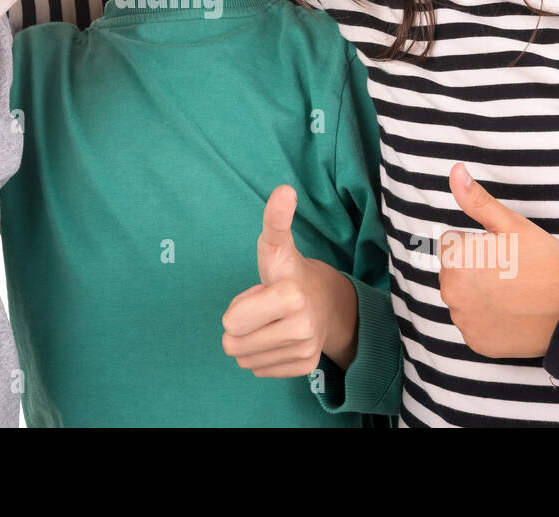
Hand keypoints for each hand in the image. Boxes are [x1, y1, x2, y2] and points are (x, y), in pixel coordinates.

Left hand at [221, 185, 357, 375]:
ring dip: (250, 341)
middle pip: (234, 345)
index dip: (237, 307)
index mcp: (291, 296)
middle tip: (262, 308)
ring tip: (271, 321)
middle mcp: (302, 328)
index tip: (260, 293)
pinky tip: (278, 336)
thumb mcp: (276, 244)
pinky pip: (259, 370)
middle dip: (240, 326)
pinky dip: (263, 355)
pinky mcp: (305, 368)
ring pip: (245, 360)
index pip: (231, 323)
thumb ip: (275, 219)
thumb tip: (284, 189)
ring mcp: (305, 351)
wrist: (327, 301)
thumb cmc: (289, 271)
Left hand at [438, 163, 558, 358]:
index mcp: (454, 259)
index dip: (478, 244)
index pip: (452, 243)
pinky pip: (474, 324)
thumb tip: (455, 170)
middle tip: (511, 272)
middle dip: (475, 268)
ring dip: (480, 294)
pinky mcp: (476, 343)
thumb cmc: (545, 261)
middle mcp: (450, 293)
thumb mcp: (511, 224)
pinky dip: (489, 320)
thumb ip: (476, 199)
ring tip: (513, 293)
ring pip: (463, 298)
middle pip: (454, 271)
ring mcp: (463, 321)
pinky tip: (512, 314)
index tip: (503, 252)